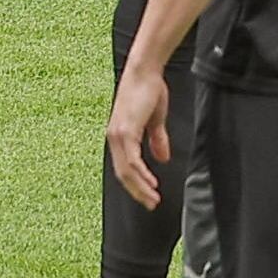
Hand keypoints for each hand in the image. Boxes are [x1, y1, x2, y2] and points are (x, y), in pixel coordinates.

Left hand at [114, 62, 173, 208]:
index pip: (124, 167)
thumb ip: (156, 139)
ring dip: (140, 187)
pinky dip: (141, 174)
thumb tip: (162, 158)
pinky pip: (131, 160)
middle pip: (123, 173)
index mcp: (120, 136)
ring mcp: (118, 135)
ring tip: (153, 200)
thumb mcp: (154, 120)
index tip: (148, 197)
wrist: (145, 73)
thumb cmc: (150, 92)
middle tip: (151, 205)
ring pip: (126, 170)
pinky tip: (151, 184)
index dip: (135, 184)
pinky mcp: (125, 131)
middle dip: (137, 191)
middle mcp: (114, 137)